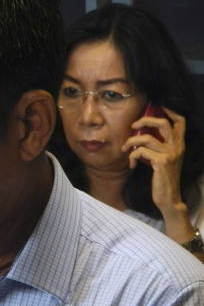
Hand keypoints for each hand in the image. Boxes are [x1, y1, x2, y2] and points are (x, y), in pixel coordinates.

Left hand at [122, 107, 193, 242]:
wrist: (168, 198)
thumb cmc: (163, 179)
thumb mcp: (163, 159)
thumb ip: (158, 146)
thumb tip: (141, 134)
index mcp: (179, 145)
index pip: (180, 122)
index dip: (170, 111)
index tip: (158, 106)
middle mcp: (177, 147)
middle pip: (162, 123)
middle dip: (145, 120)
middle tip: (133, 125)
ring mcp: (170, 154)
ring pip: (146, 137)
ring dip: (131, 142)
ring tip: (125, 149)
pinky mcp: (161, 162)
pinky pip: (140, 151)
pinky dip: (131, 156)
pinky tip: (131, 164)